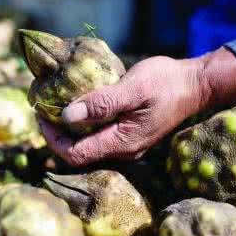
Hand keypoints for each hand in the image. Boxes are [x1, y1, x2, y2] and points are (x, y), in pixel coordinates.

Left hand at [38, 48, 235, 165]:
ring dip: (68, 129)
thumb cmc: (166, 83)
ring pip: (88, 144)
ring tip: (54, 106)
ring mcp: (127, 143)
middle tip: (43, 108)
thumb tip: (67, 115)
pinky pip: (99, 135)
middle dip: (57, 133)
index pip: (76, 153)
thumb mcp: (133, 88)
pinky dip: (83, 124)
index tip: (40, 114)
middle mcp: (122, 149)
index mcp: (122, 142)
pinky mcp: (129, 133)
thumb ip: (102, 103)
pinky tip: (78, 106)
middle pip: (79, 152)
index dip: (53, 138)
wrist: (194, 85)